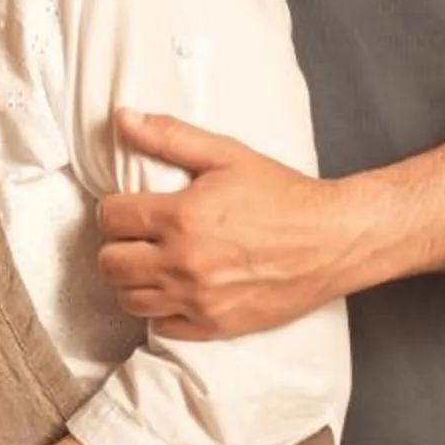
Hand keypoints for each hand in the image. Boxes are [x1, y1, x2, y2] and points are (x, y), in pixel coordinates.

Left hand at [95, 109, 364, 338]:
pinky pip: (161, 326)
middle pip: (110, 263)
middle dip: (116, 245)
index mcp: (182, 216)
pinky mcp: (215, 325)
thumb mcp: (227, 154)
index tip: (130, 207)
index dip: (114, 209)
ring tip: (149, 263)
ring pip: (128, 298)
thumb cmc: (282, 194)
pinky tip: (172, 289)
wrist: (334, 240)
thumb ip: (170, 136)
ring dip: (131, 279)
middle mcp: (184, 262)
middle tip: (135, 237)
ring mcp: (199, 299)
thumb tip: (122, 119)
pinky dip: (159, 309)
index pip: (110, 217)